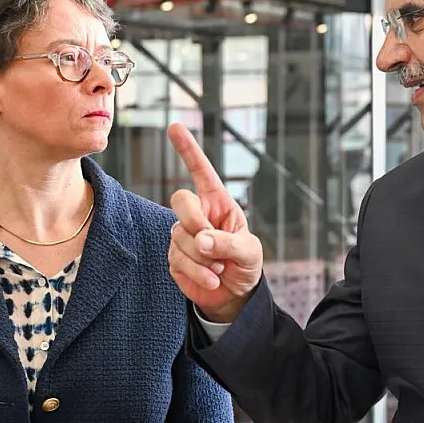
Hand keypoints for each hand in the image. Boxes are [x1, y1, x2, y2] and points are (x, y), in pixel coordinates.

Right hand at [166, 123, 263, 322]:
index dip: (188, 150)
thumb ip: (227, 242)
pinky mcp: (174, 258)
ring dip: (204, 257)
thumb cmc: (245, 265)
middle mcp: (197, 214)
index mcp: (218, 203)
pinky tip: (212, 278)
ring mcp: (183, 235)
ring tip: (220, 267)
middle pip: (181, 201)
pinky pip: (178, 260)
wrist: (234, 295)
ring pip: (180, 236)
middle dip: (194, 221)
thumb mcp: (249, 251)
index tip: (175, 127)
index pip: (201, 171)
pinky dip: (199, 272)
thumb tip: (200, 239)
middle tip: (211, 243)